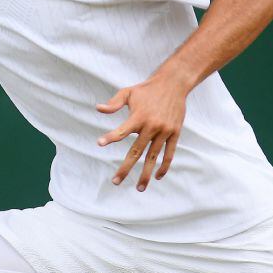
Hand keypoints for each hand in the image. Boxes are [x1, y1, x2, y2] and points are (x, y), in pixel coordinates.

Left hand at [95, 74, 187, 190]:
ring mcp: (164, 132)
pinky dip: (164, 166)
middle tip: (115, 181)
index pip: (122, 130)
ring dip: (146, 174)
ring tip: (139, 188)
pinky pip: (169, 154)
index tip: (99, 143)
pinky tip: (157, 176)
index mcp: (138, 117)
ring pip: (153, 157)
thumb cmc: (147, 89)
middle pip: (136, 152)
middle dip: (125, 168)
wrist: (174, 84)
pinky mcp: (175, 134)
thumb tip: (98, 109)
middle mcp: (151, 126)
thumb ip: (114, 103)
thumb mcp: (128, 92)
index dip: (111, 136)